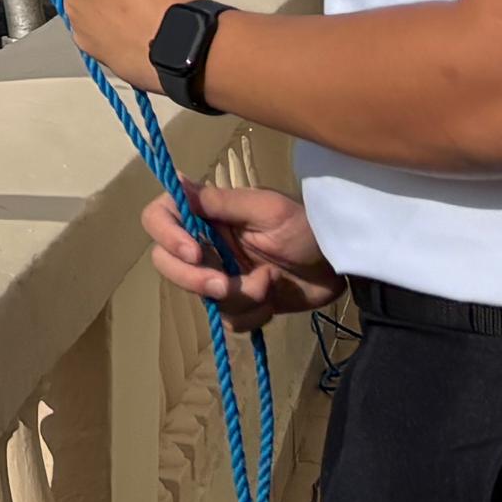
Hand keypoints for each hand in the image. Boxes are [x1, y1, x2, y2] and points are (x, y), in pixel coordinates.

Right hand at [141, 179, 340, 321]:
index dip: (167, 236)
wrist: (341, 263)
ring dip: (237, 297)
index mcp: (208, 215)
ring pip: (202, 296)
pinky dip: (251, 316)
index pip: (160, 217)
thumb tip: (177, 182)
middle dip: (194, 279)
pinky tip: (272, 302)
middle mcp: (207, 244)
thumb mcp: (266, 209)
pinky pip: (228, 319)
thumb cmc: (306, 225)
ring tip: (268, 285)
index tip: (194, 253)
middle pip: (167, 263)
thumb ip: (220, 202)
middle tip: (226, 286)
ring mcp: (222, 275)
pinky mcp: (242, 303)